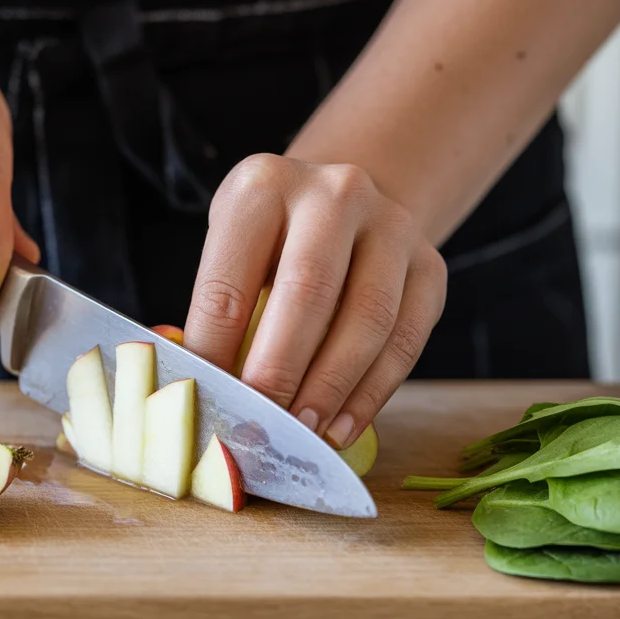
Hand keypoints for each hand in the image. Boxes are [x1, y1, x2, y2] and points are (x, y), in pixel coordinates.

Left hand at [183, 155, 446, 447]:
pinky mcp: (430, 266)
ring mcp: (392, 226)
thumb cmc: (270, 243)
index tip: (209, 400)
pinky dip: (372, 393)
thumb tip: (189, 380)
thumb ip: (214, 311)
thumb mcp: (232, 251)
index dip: (215, 349)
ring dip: (331, 388)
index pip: (229, 280)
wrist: (345, 205)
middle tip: (261, 424)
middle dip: (279, 370)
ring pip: (368, 318)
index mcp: (263, 186)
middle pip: (307, 292)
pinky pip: (406, 339)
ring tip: (303, 433)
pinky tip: (341, 427)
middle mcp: (335, 194)